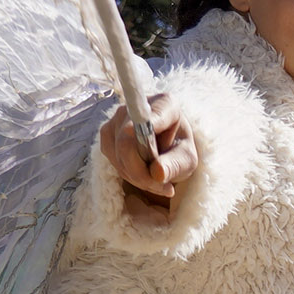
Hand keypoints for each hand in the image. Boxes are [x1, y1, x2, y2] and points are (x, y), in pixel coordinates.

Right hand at [100, 97, 196, 219]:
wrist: (169, 148)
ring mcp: (118, 118)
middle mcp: (136, 106)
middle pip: (126, 143)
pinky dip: (127, 173)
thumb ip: (175, 165)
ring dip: (136, 176)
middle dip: (142, 173)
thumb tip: (157, 173)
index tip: (147, 156)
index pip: (148, 119)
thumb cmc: (180, 150)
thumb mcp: (187, 160)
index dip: (146, 144)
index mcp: (164, 105)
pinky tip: (143, 175)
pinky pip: (112, 158)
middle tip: (163, 188)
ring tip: (157, 182)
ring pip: (118, 154)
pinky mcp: (107, 132)